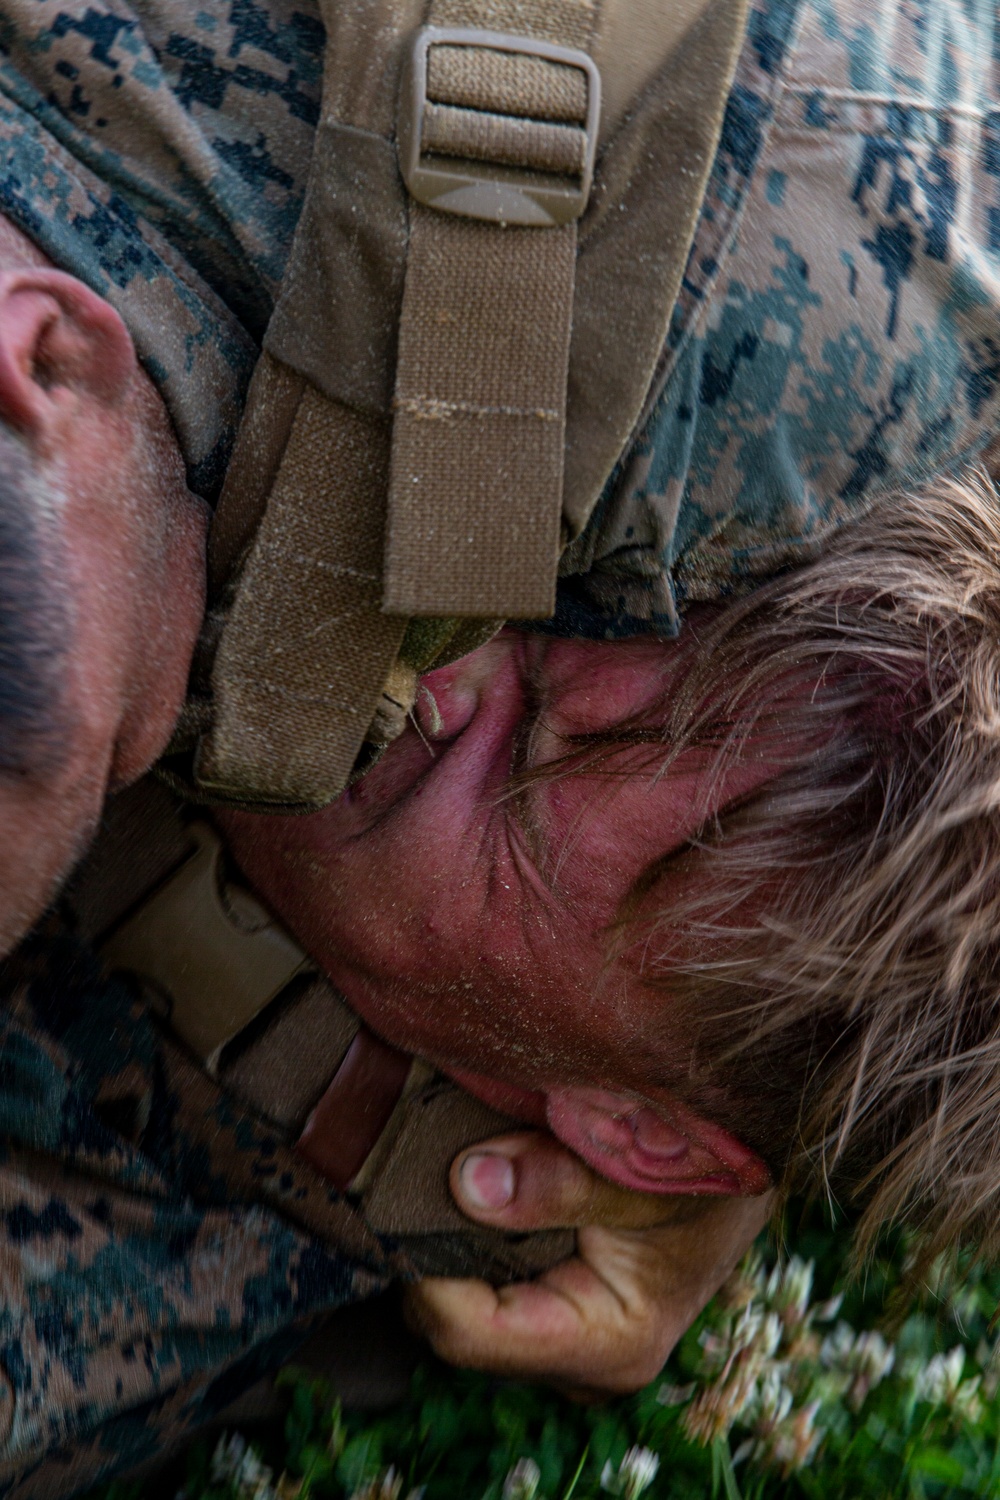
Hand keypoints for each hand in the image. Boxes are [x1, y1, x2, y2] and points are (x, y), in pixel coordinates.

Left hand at [404, 1131, 772, 1396]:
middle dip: (434, 1250)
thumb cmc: (709, 1169)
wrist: (743, 1168)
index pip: (472, 1334)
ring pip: (460, 1305)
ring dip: (448, 1240)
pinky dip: (467, 1236)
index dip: (429, 1269)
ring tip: (451, 1170)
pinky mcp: (550, 1310)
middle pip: (455, 1325)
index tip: (412, 1197)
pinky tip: (475, 1185)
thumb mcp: (648, 1164)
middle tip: (425, 1170)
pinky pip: (480, 1285)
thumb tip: (469, 1182)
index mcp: (608, 1343)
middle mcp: (579, 1361)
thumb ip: (563, 1177)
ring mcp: (563, 1341)